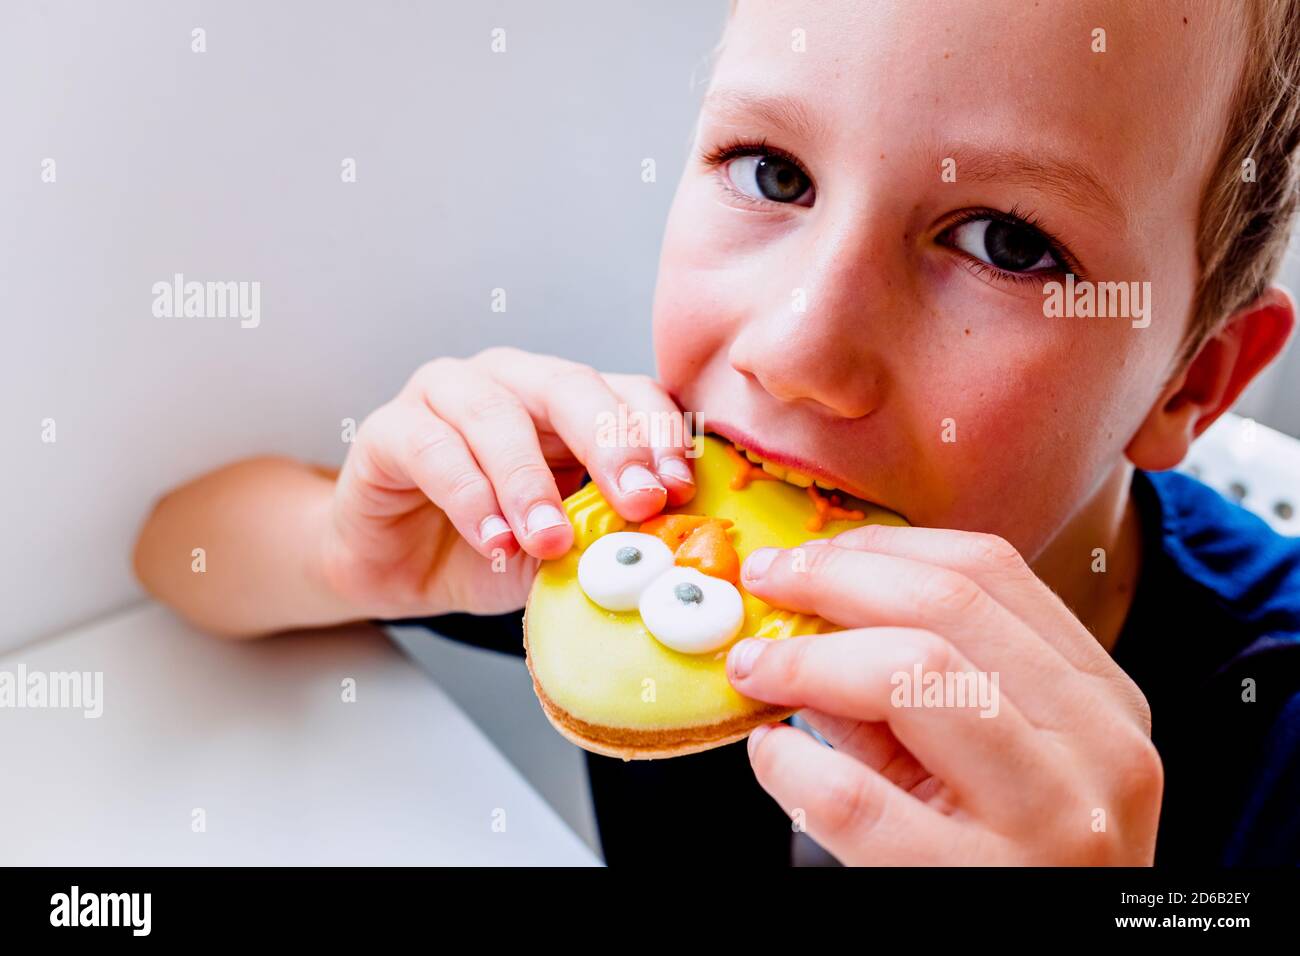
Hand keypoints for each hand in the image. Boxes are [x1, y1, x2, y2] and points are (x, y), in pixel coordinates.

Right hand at [319, 347, 695, 618]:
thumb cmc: (488, 547)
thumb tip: (666, 545)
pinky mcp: (390, 428)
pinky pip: (434, 449)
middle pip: (570, 386)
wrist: (396, 571)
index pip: (628, 393)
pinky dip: (470, 497)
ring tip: (552, 538)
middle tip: (637, 502)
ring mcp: (446, 395)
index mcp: (568, 400)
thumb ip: (605, 533)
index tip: (680, 490)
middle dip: (611, 444)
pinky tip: (493, 540)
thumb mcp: (564, 547)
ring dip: (531, 481)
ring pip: (497, 414)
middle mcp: (512, 381)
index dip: (658, 436)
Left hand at [725, 526, 1161, 864]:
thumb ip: (912, 681)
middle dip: (833, 579)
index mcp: (1101, 700)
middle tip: (764, 582)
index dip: (881, 547)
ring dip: (808, 658)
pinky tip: (773, 755)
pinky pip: (851, 795)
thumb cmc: (1009, 863)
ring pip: (913, 674)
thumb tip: (804, 609)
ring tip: (756, 667)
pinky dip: (790, 760)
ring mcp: (1048, 820)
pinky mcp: (974, 884)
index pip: (991, 571)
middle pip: (948, 605)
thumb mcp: (990, 760)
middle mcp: (1097, 748)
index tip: (808, 552)